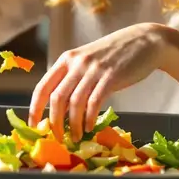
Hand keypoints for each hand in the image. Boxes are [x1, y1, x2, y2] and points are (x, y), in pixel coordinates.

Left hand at [29, 23, 166, 139]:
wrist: (145, 41)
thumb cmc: (115, 55)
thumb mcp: (87, 61)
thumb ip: (73, 80)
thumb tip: (60, 110)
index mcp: (66, 59)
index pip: (42, 87)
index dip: (35, 109)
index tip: (34, 126)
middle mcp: (76, 63)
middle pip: (56, 98)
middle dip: (54, 122)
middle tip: (59, 138)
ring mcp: (93, 69)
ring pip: (74, 102)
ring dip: (73, 124)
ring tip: (76, 137)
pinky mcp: (111, 77)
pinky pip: (95, 102)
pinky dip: (90, 118)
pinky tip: (90, 127)